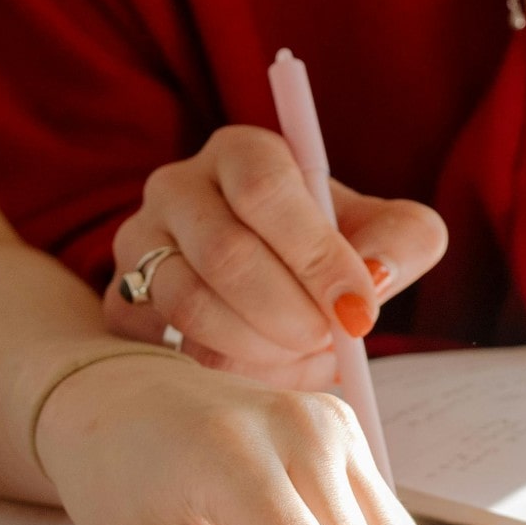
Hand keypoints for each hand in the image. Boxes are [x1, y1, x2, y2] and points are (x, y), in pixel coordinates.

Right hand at [102, 125, 446, 389]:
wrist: (276, 297)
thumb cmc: (330, 256)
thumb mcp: (385, 236)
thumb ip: (404, 241)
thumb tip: (377, 273)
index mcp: (243, 153)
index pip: (265, 188)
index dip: (314, 253)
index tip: (357, 308)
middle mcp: (177, 187)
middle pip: (226, 252)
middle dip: (291, 312)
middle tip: (328, 339)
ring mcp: (138, 245)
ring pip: (190, 303)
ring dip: (259, 345)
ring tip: (298, 352)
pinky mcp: (121, 304)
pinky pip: (164, 347)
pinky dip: (223, 371)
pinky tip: (258, 369)